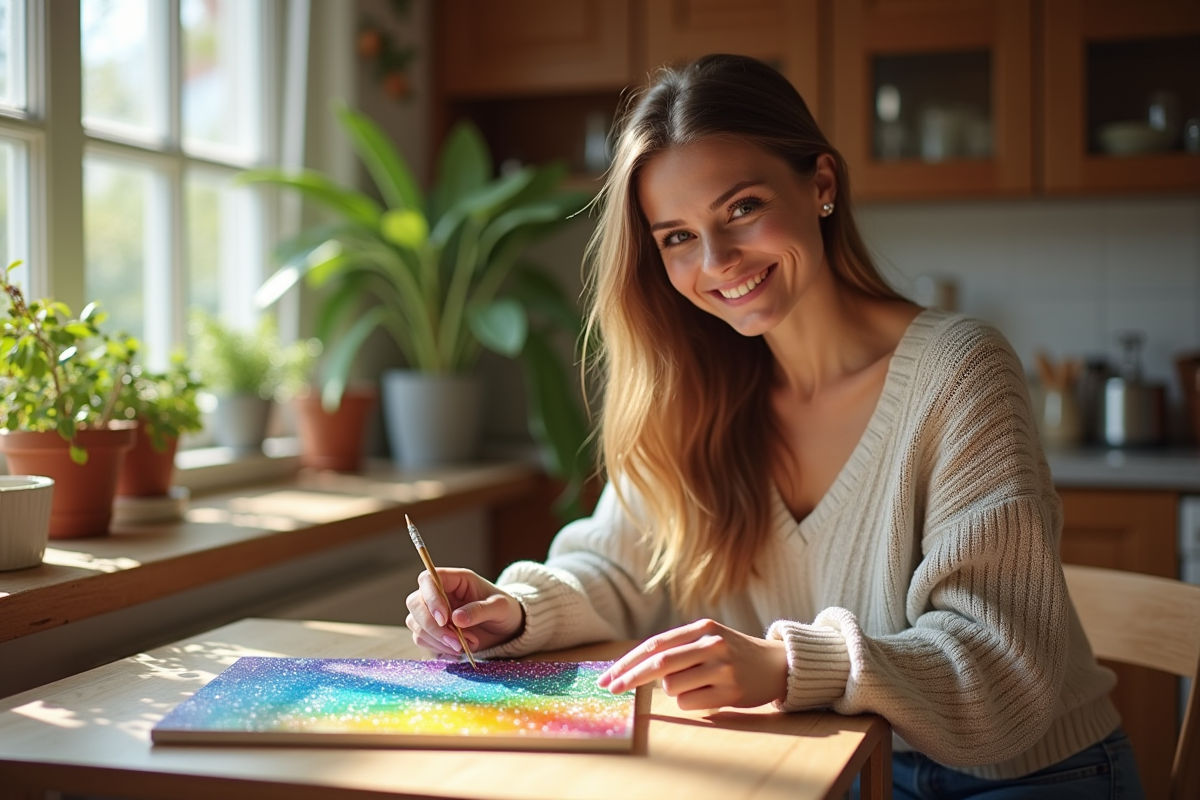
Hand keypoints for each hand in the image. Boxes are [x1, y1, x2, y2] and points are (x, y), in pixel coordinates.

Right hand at [404, 567, 523, 655]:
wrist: (507, 629)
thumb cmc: (505, 611)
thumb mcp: (500, 607)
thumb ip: (480, 610)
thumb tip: (457, 618)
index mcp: (455, 580)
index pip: (428, 579)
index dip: (430, 598)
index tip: (445, 619)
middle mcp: (439, 594)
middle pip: (415, 603)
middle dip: (431, 625)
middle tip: (455, 641)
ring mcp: (433, 612)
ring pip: (415, 623)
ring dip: (437, 639)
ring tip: (464, 645)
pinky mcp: (433, 631)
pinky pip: (422, 639)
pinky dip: (438, 647)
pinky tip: (458, 650)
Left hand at [597, 619, 787, 709]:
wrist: (776, 665)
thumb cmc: (732, 653)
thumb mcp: (708, 639)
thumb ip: (677, 648)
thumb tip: (632, 668)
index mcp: (702, 628)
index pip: (655, 644)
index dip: (628, 661)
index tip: (608, 676)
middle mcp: (712, 644)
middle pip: (659, 664)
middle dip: (630, 679)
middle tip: (611, 689)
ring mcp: (722, 668)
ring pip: (673, 687)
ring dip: (672, 691)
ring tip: (696, 684)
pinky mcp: (731, 691)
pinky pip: (689, 703)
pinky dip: (688, 702)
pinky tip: (708, 695)